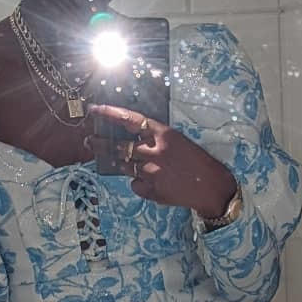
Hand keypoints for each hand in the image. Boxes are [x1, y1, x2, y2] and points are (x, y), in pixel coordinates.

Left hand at [88, 105, 236, 217]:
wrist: (211, 186)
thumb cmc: (195, 161)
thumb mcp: (177, 141)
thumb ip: (153, 139)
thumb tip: (129, 143)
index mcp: (164, 133)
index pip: (130, 120)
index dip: (110, 114)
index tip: (94, 111)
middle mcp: (155, 151)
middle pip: (120, 146)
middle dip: (102, 144)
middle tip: (90, 141)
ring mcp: (152, 172)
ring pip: (125, 167)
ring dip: (122, 165)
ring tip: (130, 164)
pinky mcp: (153, 190)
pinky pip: (136, 185)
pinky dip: (139, 184)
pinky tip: (154, 183)